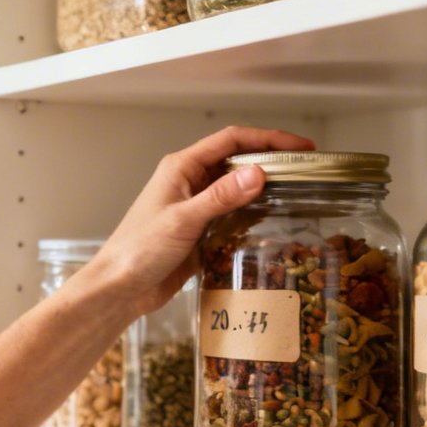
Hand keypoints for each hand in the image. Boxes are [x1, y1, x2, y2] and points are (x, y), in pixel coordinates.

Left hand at [83, 126, 314, 315]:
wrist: (120, 288)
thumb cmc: (139, 250)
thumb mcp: (183, 220)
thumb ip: (221, 196)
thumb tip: (258, 173)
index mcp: (182, 167)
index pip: (232, 140)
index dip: (268, 139)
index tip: (299, 147)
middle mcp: (190, 181)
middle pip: (237, 160)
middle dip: (271, 160)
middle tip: (305, 169)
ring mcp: (196, 205)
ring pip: (236, 186)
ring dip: (263, 186)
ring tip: (297, 191)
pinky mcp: (200, 229)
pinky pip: (232, 212)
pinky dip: (253, 211)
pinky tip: (273, 219)